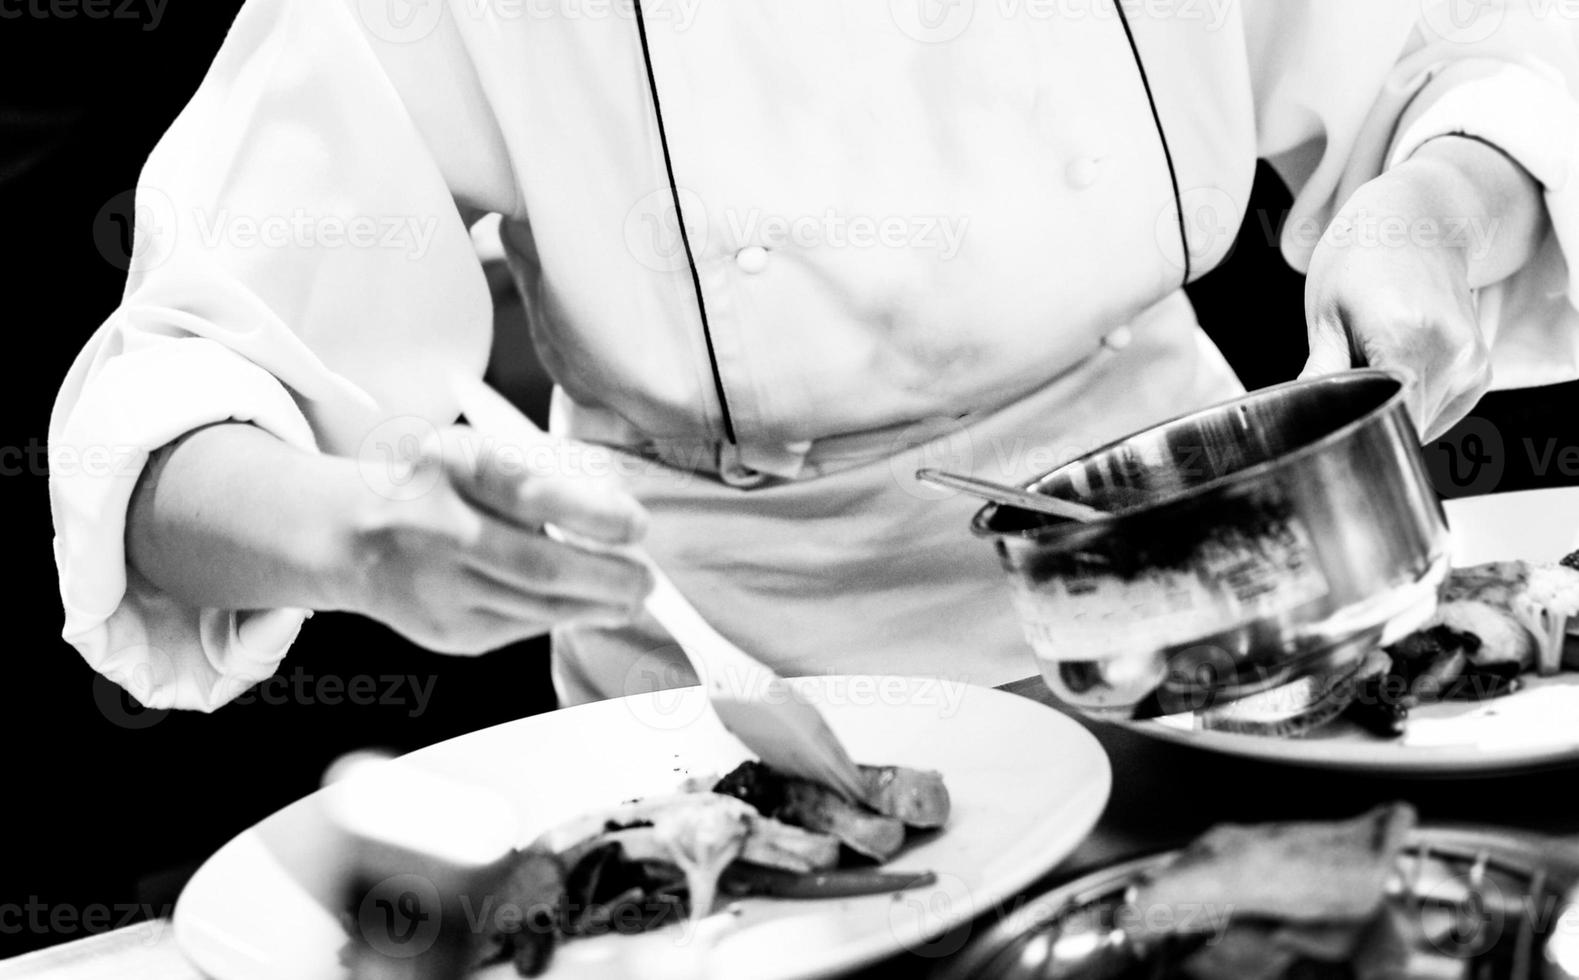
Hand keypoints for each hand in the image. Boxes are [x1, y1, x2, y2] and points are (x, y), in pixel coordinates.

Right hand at [340, 425, 652, 654]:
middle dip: (609, 578)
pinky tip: (586, 607)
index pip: (531, 492)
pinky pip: (522, 628)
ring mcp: (437, 587)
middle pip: (540, 565)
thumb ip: (547, 480)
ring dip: (597, 606)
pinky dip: (563, 618)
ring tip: (630, 598)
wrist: (351, 534)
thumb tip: (623, 526)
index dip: (593, 514)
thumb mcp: (483, 457)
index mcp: (451, 466)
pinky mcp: (444, 632)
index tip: (638, 526)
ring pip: (538, 607)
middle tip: (649, 581)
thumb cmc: (443, 487)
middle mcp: (437, 528)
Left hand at [1299, 163, 1491, 442]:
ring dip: (1389, 414)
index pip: (1385, 420)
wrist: (1417, 219)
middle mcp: (1452, 354)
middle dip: (1368, 424)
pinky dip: (1409, 405)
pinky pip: (1437, 413)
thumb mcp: (1326, 313)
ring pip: (1420, 425)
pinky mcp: (1479, 372)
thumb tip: (1301, 420)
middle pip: (1403, 427)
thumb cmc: (1359, 260)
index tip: (1327, 428)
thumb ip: (1322, 376)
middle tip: (1336, 398)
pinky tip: (1392, 367)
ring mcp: (1472, 364)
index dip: (1353, 432)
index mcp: (1408, 336)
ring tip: (1367, 368)